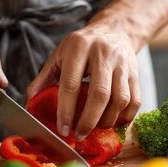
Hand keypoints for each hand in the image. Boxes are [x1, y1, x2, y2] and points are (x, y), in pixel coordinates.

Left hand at [27, 17, 140, 139]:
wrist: (114, 31)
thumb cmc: (81, 47)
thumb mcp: (59, 55)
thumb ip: (44, 77)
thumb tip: (31, 100)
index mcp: (79, 48)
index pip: (71, 84)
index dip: (66, 110)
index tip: (63, 129)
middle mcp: (103, 54)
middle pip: (100, 94)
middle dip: (89, 120)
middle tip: (80, 135)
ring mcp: (123, 64)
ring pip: (120, 100)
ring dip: (107, 121)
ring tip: (95, 128)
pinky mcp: (136, 74)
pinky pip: (135, 101)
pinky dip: (125, 117)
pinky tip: (113, 122)